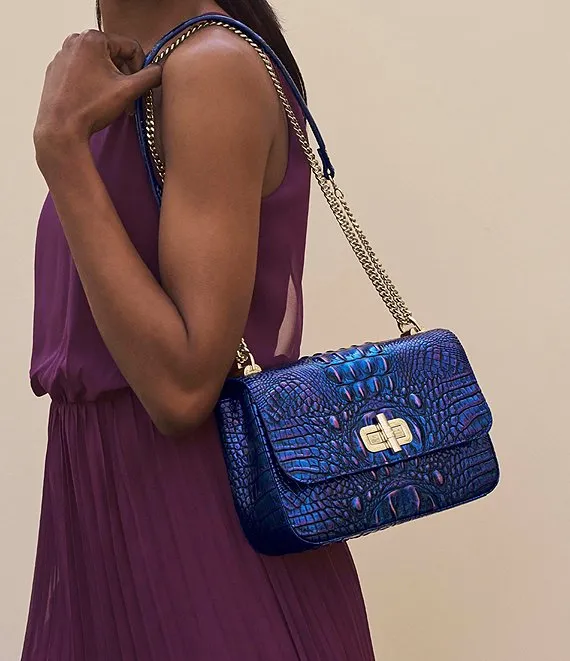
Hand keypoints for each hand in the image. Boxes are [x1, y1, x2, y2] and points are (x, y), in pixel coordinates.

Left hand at [34, 30, 161, 159]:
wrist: (60, 128)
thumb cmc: (90, 108)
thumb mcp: (128, 91)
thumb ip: (150, 77)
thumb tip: (159, 71)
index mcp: (93, 39)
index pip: (131, 47)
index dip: (140, 68)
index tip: (137, 87)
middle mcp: (75, 41)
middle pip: (114, 54)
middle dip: (124, 75)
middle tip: (126, 97)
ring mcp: (63, 55)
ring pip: (98, 63)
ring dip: (110, 80)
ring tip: (110, 101)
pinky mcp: (56, 70)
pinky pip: (82, 71)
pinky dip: (92, 83)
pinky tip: (93, 100)